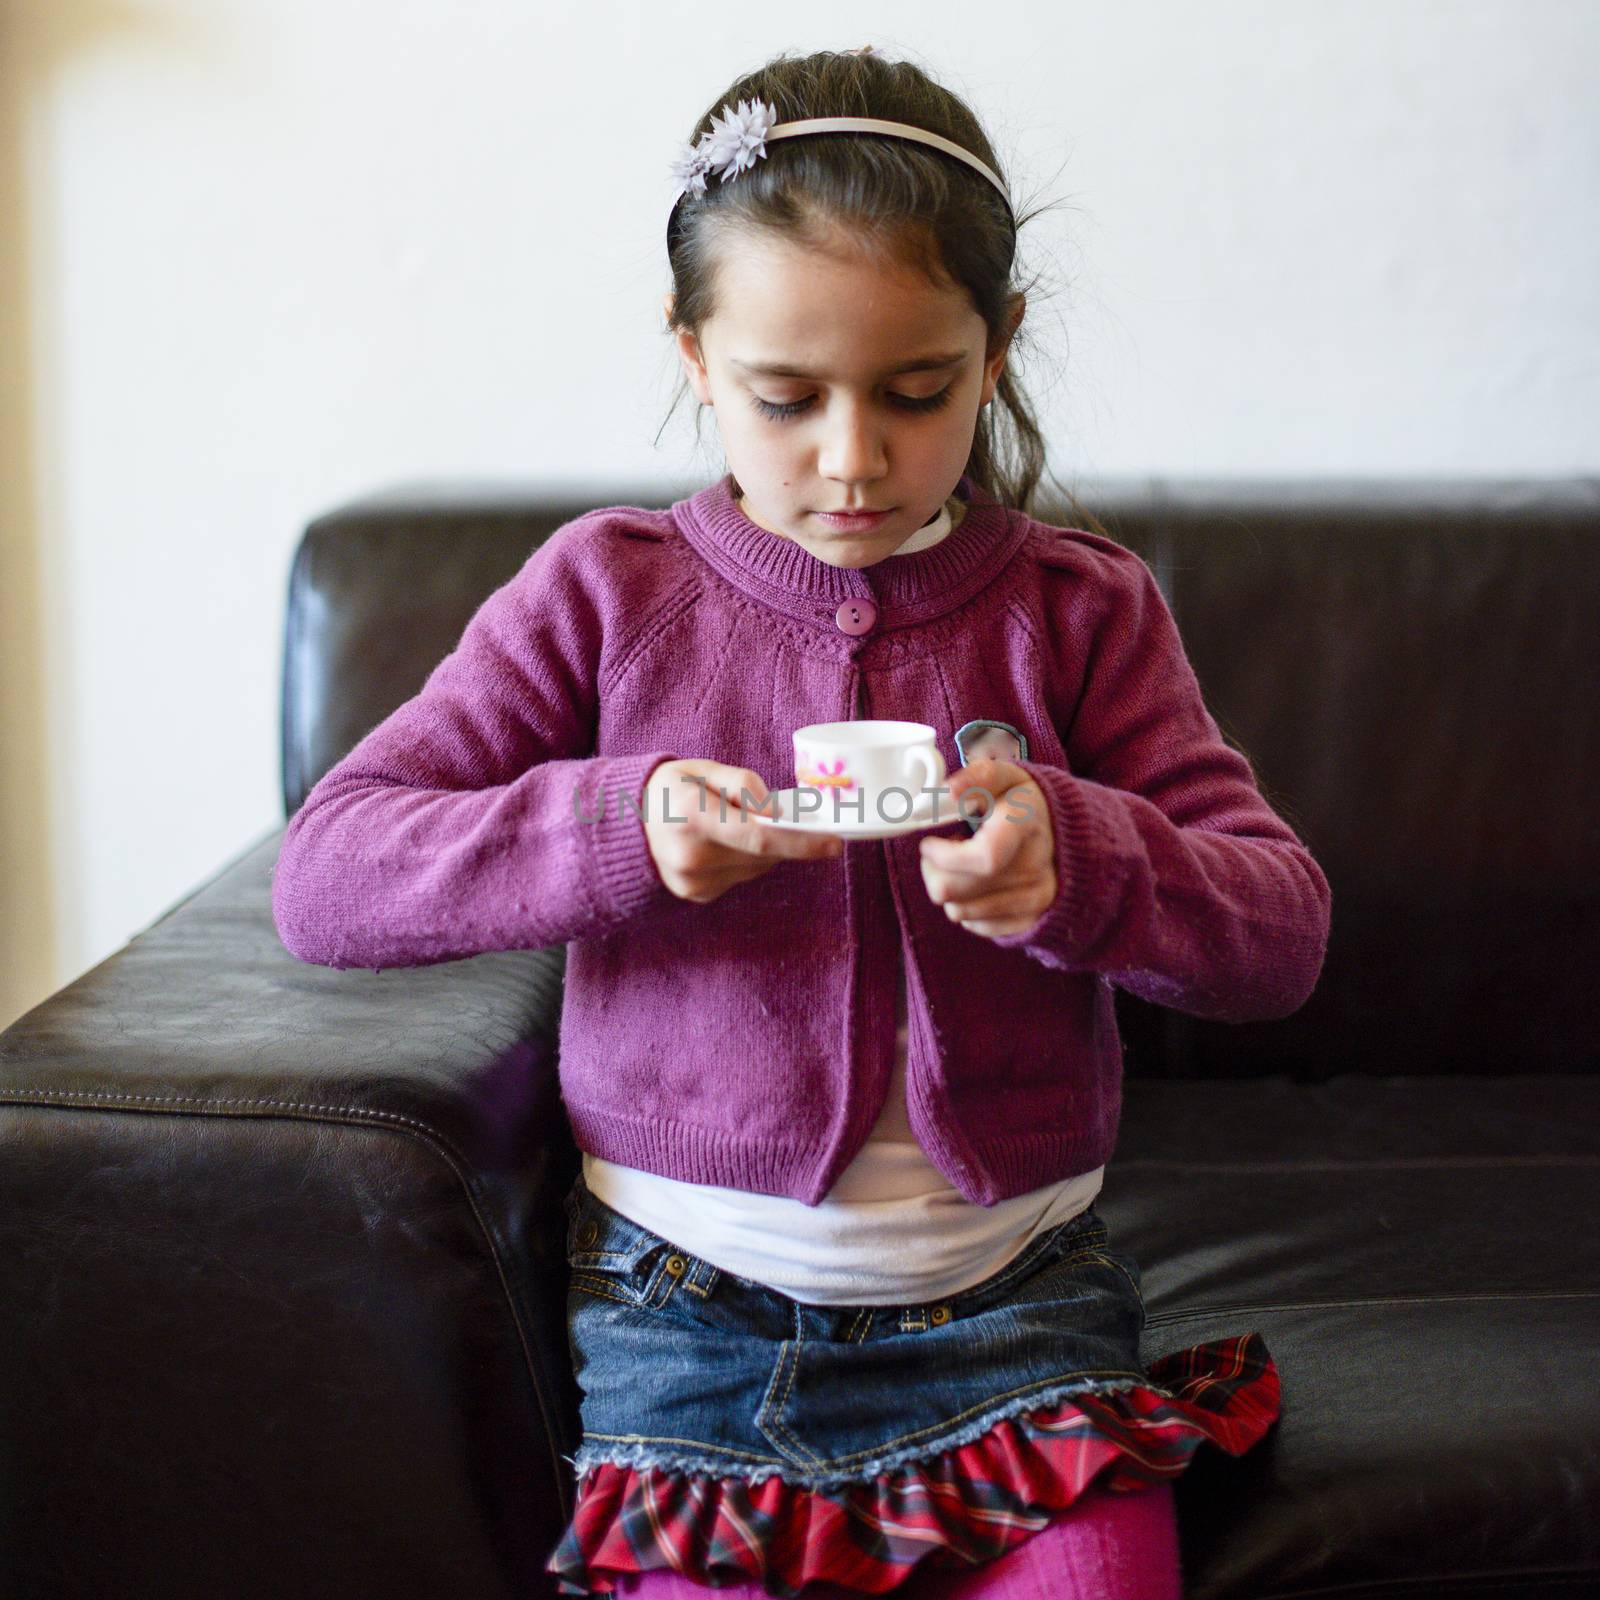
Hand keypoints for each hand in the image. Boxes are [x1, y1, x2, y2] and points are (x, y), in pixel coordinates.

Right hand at [643, 758, 842, 904]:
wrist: (625, 822)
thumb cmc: (669, 788)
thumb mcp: (703, 768)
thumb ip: (743, 785)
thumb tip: (776, 811)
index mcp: (693, 819)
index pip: (759, 838)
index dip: (801, 843)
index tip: (834, 844)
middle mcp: (692, 858)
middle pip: (763, 854)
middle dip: (779, 835)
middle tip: (770, 814)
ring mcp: (693, 882)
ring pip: (755, 868)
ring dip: (759, 849)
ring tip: (731, 825)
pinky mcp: (697, 895)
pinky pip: (740, 877)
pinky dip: (741, 860)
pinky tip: (719, 844)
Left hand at [918, 758, 1057, 938]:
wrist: (1067, 834)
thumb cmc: (1024, 803)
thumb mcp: (1006, 777)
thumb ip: (978, 776)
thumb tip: (950, 790)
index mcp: (1025, 826)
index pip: (984, 858)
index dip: (944, 857)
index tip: (929, 845)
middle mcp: (1035, 867)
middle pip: (955, 891)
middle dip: (933, 871)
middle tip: (940, 852)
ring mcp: (1035, 899)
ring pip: (958, 911)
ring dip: (949, 888)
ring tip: (963, 864)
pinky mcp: (1029, 920)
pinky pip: (975, 926)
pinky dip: (967, 905)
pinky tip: (979, 883)